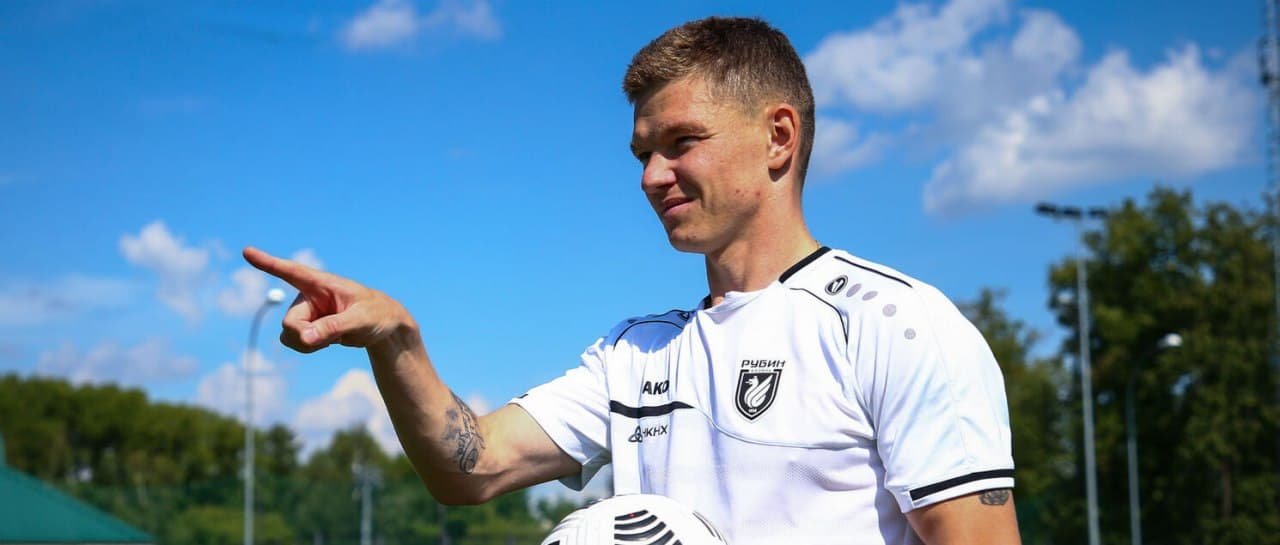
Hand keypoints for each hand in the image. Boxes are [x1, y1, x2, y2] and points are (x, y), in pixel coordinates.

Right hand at [242, 247, 416, 352]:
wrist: (384, 328)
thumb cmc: (377, 315)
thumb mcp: (360, 321)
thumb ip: (333, 328)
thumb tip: (305, 339)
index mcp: (321, 283)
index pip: (291, 271)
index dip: (267, 262)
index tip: (246, 251)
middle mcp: (309, 296)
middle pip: (289, 323)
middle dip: (304, 336)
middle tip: (327, 341)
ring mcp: (307, 313)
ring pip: (289, 335)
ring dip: (308, 344)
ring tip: (335, 338)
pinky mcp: (307, 327)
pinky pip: (296, 343)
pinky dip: (309, 347)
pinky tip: (329, 342)